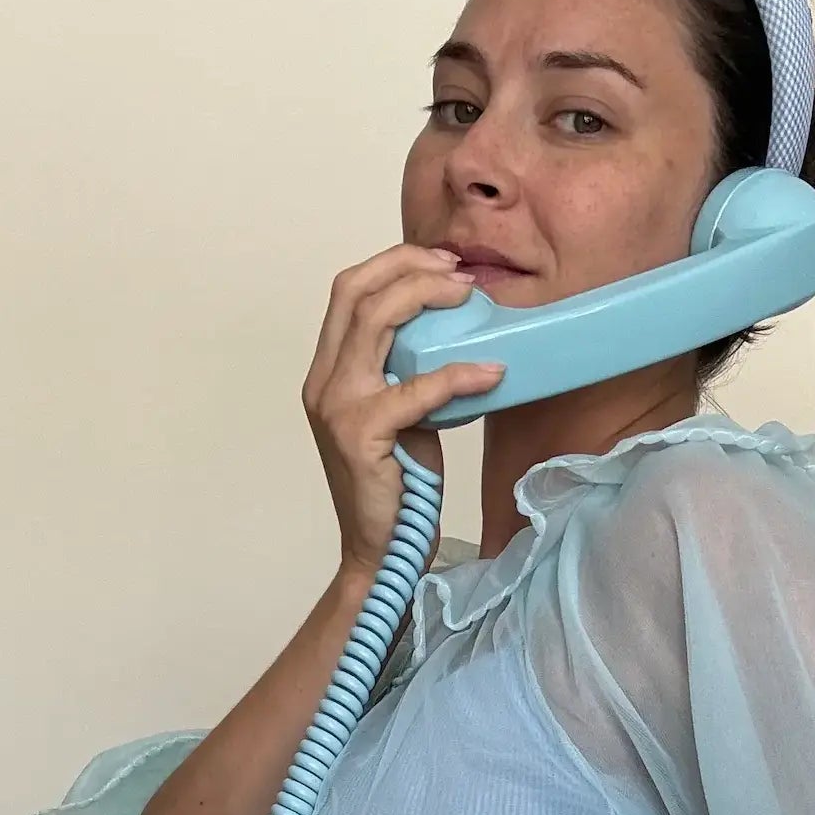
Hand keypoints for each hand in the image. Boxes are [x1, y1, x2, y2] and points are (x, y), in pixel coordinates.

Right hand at [302, 245, 505, 581]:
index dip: (394, 263)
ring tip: (472, 300)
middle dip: (410, 267)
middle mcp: (323, 383)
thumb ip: (413, 373)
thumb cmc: (398, 487)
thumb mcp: (404, 416)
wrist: (382, 551)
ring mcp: (336, 407)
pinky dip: (457, 375)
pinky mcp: (360, 435)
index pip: (348, 290)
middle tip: (461, 274)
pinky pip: (414, 389)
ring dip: (428, 299)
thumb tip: (462, 334)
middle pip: (355, 291)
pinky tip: (491, 374)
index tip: (444, 262)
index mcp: (328, 373)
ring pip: (375, 322)